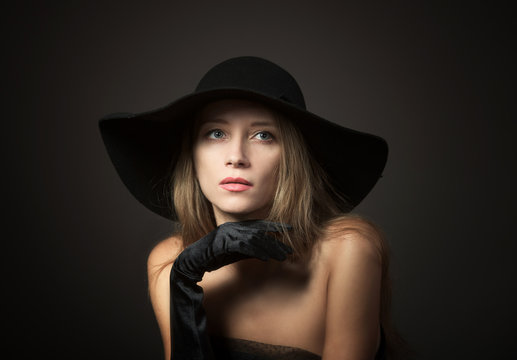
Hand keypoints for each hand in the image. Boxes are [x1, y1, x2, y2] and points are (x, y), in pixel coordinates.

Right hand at [173, 220, 292, 281]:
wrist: (192, 261)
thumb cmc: (213, 257)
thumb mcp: (235, 253)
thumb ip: (249, 250)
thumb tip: (266, 252)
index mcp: (235, 227)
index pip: (258, 225)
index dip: (274, 227)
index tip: (290, 230)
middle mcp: (232, 227)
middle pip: (259, 233)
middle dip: (275, 242)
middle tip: (289, 250)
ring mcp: (227, 233)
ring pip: (253, 239)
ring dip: (269, 248)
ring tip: (282, 256)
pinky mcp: (222, 242)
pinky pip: (243, 246)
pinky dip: (256, 252)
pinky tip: (265, 258)